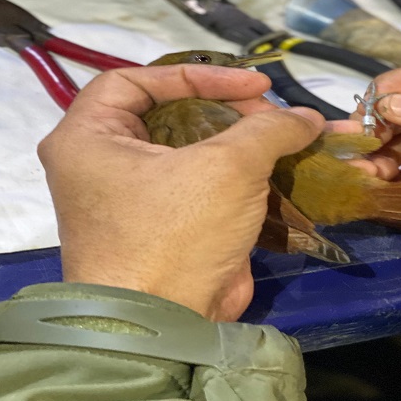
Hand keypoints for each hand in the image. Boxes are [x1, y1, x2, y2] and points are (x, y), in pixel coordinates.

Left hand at [37, 65, 324, 320]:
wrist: (169, 325)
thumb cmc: (177, 233)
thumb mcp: (227, 167)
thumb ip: (270, 129)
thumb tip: (309, 117)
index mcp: (91, 138)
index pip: (140, 81)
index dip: (200, 75)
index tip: (255, 85)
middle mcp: (107, 166)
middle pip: (173, 116)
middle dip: (230, 112)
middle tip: (274, 116)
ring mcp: (143, 201)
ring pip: (196, 154)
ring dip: (244, 146)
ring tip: (287, 140)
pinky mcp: (174, 229)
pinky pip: (210, 189)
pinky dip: (245, 179)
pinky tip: (282, 172)